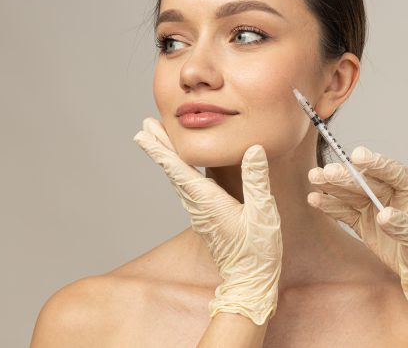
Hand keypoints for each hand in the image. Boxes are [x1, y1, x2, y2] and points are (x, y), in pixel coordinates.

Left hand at [133, 117, 282, 324]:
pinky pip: (188, 188)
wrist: (249, 281)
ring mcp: (200, 213)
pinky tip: (182, 167)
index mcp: (208, 201)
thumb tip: (253, 149)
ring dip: (167, 157)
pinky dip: (180, 171)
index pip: (178, 170)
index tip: (143, 134)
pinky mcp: (206, 217)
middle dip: (159, 147)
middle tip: (144, 127)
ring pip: (179, 179)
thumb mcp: (263, 213)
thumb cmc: (257, 251)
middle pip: (173, 171)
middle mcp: (198, 205)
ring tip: (158, 139)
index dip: (161, 150)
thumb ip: (256, 180)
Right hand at [306, 145, 407, 334]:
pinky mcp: (364, 222)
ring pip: (351, 193)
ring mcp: (376, 207)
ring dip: (332, 186)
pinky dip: (330, 206)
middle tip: (327, 172)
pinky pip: (345, 212)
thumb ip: (404, 226)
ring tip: (314, 178)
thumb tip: (384, 215)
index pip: (393, 172)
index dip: (375, 163)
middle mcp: (393, 193)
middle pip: (366, 181)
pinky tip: (315, 199)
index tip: (357, 155)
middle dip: (346, 177)